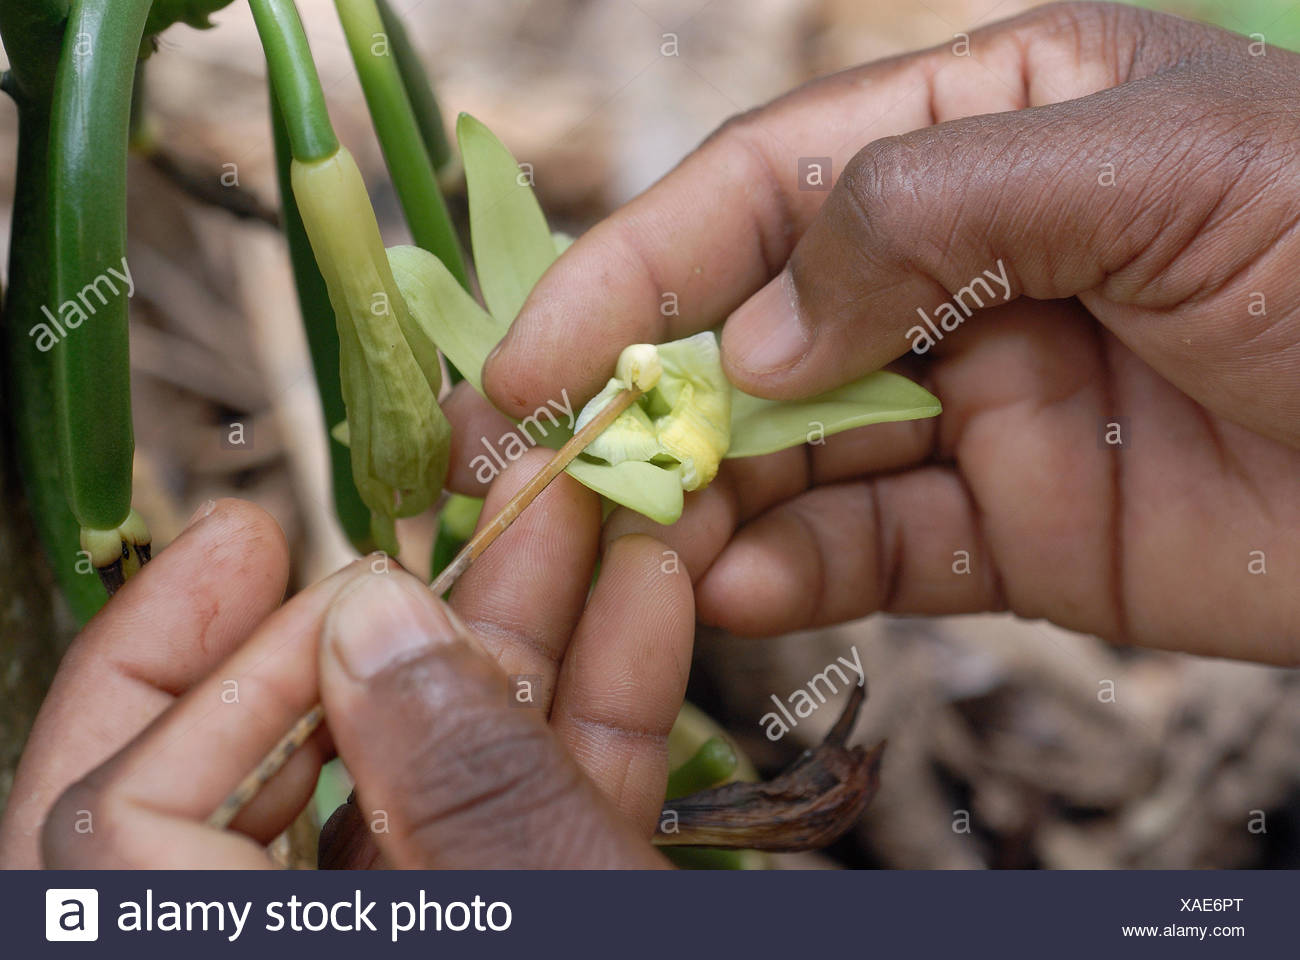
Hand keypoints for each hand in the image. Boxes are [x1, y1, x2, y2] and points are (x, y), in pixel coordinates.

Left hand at [0, 453, 691, 867]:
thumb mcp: (547, 920)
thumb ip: (464, 790)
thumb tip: (378, 618)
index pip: (120, 829)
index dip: (207, 681)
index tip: (322, 579)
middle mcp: (322, 945)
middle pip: (240, 787)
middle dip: (338, 632)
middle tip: (375, 534)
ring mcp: (426, 931)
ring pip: (421, 781)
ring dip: (513, 635)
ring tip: (570, 504)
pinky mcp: (526, 920)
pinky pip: (530, 814)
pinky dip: (590, 714)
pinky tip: (642, 597)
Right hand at [481, 2, 1299, 662]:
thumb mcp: (1157, 164)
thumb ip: (927, 211)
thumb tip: (755, 332)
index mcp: (991, 132)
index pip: (766, 189)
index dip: (636, 269)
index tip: (535, 354)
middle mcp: (967, 266)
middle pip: (759, 329)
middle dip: (650, 400)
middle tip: (545, 472)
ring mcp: (983, 403)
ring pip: (801, 454)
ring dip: (709, 500)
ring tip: (629, 544)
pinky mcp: (1018, 527)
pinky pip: (876, 551)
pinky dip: (798, 573)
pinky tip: (736, 589)